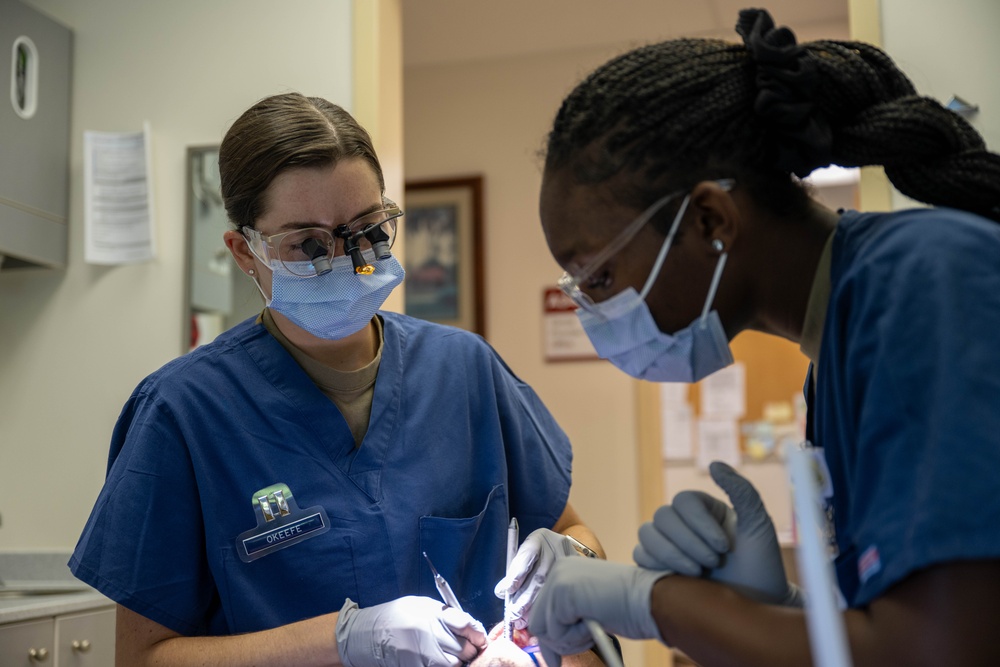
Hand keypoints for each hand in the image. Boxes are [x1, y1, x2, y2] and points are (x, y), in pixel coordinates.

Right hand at [336, 596, 486, 666]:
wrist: (367, 634)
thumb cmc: (396, 617)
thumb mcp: (421, 606)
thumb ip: (444, 614)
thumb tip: (468, 626)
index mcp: (431, 613)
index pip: (465, 624)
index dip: (477, 633)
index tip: (481, 638)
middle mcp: (428, 632)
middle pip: (463, 648)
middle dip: (471, 650)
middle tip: (471, 649)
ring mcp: (421, 652)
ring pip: (453, 663)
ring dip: (458, 662)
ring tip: (454, 656)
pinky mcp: (415, 666)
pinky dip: (443, 666)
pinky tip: (439, 661)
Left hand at [494, 529, 571, 628]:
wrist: (558, 545)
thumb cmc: (537, 552)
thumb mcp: (524, 554)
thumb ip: (514, 570)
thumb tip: (502, 592)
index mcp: (537, 540)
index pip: (527, 556)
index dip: (517, 574)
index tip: (508, 591)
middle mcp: (554, 548)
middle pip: (539, 576)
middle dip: (524, 599)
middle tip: (512, 614)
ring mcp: (567, 561)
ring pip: (550, 588)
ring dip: (534, 607)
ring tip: (521, 620)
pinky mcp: (574, 573)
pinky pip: (560, 592)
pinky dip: (546, 607)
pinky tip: (538, 617)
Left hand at [528, 558, 668, 666]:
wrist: (652, 599)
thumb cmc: (629, 606)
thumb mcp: (588, 609)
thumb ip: (565, 619)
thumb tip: (546, 650)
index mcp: (564, 570)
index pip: (542, 612)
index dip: (553, 637)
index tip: (558, 658)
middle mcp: (558, 570)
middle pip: (538, 622)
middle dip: (560, 640)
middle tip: (586, 637)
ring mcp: (559, 579)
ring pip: (544, 630)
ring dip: (569, 640)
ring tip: (593, 628)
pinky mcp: (562, 593)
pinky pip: (555, 633)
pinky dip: (576, 638)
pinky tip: (594, 623)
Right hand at [633, 461, 802, 605]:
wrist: (757, 608)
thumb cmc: (762, 566)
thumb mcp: (758, 525)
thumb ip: (741, 490)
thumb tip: (713, 464)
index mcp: (706, 510)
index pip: (684, 500)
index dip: (699, 522)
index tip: (724, 547)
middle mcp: (683, 524)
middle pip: (662, 516)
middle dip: (688, 542)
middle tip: (713, 563)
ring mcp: (669, 545)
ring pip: (647, 533)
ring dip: (670, 553)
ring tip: (697, 573)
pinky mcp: (658, 568)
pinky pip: (640, 555)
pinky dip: (656, 564)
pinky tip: (681, 578)